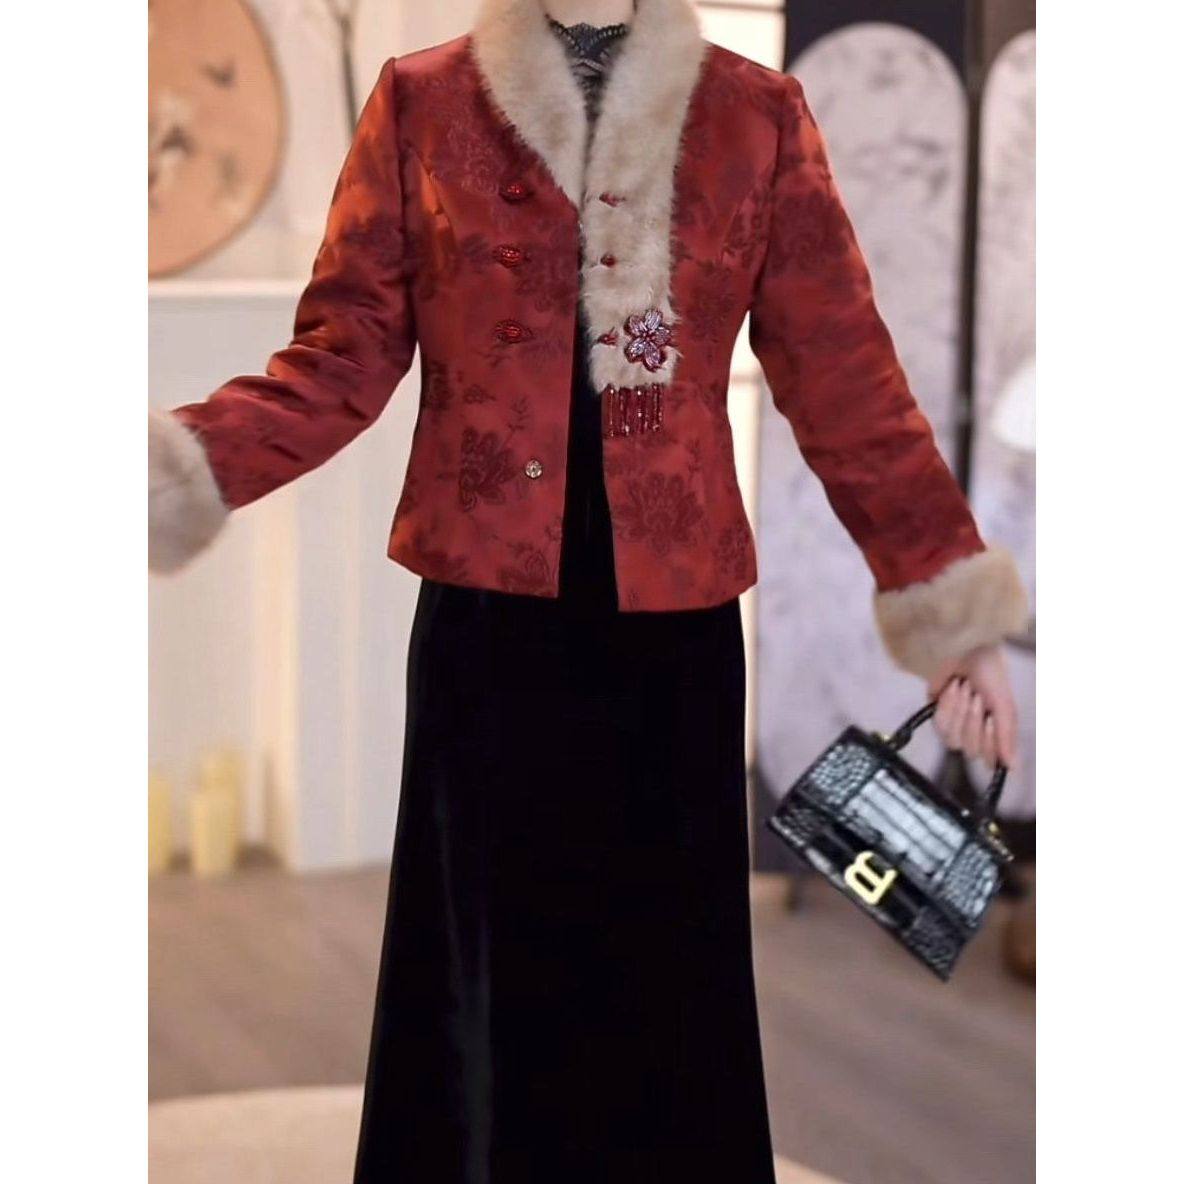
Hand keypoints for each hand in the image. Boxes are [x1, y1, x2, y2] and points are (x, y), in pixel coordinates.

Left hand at [929, 645, 1018, 768]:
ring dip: (959, 711)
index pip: (991, 759)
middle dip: (973, 720)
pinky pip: (939, 725)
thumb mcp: (1005, 704)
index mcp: (996, 731)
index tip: (990, 721)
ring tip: (964, 689)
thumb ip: (1007, 735)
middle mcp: (976, 732)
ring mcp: (955, 725)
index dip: (989, 743)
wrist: (963, 648)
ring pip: (953, 740)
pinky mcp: (936, 714)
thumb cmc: (989, 673)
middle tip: (976, 697)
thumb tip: (1012, 767)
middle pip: (971, 751)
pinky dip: (946, 705)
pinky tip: (950, 689)